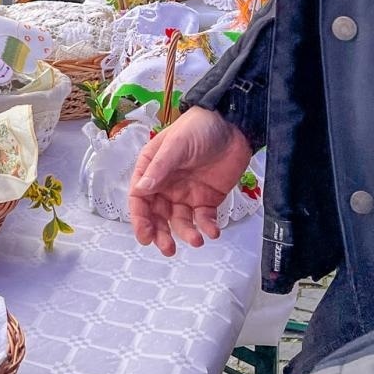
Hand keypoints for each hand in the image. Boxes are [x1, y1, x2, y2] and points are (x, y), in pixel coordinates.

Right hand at [129, 106, 250, 254]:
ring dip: (185, 233)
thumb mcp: (176, 145)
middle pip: (158, 216)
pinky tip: (213, 232)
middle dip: (161, 234)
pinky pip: (204, 219)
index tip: (145, 237)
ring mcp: (186, 193)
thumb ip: (159, 168)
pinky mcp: (208, 199)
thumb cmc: (198, 128)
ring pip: (180, 221)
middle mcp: (166, 185)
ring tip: (196, 240)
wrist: (233, 124)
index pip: (140, 199)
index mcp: (151, 170)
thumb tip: (141, 190)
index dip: (140, 219)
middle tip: (168, 248)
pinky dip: (207, 227)